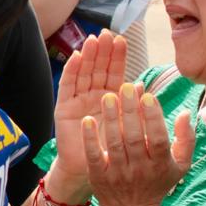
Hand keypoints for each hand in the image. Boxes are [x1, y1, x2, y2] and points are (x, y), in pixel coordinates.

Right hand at [50, 30, 127, 195]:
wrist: (87, 171)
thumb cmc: (108, 151)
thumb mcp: (124, 126)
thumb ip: (130, 105)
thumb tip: (140, 84)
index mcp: (110, 98)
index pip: (114, 72)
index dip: (117, 57)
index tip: (122, 40)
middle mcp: (93, 95)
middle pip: (97, 68)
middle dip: (102, 51)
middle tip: (107, 34)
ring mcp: (77, 100)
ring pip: (83, 73)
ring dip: (88, 56)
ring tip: (93, 40)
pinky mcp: (64, 108)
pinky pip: (67, 86)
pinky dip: (71, 71)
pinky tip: (76, 57)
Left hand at [81, 81, 193, 205]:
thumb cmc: (158, 182)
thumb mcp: (181, 165)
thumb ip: (186, 139)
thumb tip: (186, 112)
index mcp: (160, 164)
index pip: (157, 138)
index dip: (153, 117)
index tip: (147, 95)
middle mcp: (140, 169)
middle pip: (134, 137)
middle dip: (130, 111)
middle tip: (125, 87)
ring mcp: (118, 173)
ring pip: (114, 143)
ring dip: (110, 119)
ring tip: (107, 96)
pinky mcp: (99, 176)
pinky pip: (94, 155)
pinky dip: (90, 139)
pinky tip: (86, 120)